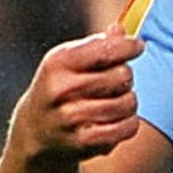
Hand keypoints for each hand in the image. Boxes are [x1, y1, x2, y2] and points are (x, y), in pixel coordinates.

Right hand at [10, 25, 143, 163]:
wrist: (35, 133)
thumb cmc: (62, 86)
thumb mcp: (70, 60)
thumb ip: (98, 44)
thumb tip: (120, 30)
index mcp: (58, 62)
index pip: (106, 49)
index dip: (129, 46)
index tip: (138, 47)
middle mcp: (61, 89)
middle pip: (122, 75)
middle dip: (126, 77)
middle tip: (116, 82)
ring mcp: (70, 118)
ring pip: (128, 102)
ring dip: (129, 101)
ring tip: (116, 101)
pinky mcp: (83, 142)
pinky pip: (127, 127)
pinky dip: (129, 123)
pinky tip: (117, 120)